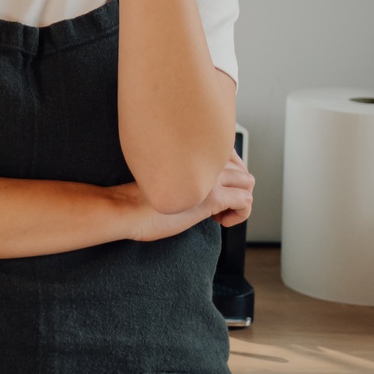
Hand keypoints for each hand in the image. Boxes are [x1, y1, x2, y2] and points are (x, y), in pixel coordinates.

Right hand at [119, 151, 253, 240]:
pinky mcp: (212, 198)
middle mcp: (203, 160)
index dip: (226, 175)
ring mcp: (209, 178)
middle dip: (237, 188)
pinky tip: (220, 221)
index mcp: (190, 151)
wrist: (124, 208)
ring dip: (240, 201)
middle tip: (219, 205)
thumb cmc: (137, 198)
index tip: (213, 190)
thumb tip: (198, 182)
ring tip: (219, 214)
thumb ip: (184, 172)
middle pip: (241, 167)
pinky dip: (239, 215)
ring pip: (248, 182)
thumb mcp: (164, 177)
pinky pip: (245, 201)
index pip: (228, 155)